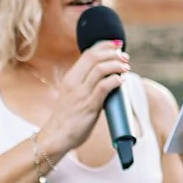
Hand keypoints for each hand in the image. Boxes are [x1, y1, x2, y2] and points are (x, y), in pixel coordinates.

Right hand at [36, 41, 130, 157]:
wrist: (56, 137)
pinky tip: (121, 81)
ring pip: (100, 69)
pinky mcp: (88, 106)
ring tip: (126, 67)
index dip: (104, 46)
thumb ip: (86, 85)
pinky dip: (115, 80)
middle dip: (113, 53)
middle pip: (94, 57)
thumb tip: (107, 76)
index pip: (88, 54)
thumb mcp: (73, 96)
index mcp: (70, 78)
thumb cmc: (68, 118)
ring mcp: (80, 94)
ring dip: (116, 65)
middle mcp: (74, 83)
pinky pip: (104, 87)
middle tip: (125, 57)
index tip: (116, 44)